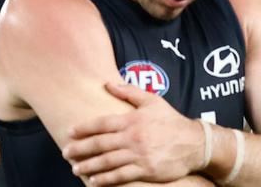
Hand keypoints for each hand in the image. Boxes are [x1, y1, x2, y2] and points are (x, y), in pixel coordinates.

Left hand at [62, 82, 205, 185]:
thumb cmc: (172, 122)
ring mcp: (139, 154)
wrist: (195, 143)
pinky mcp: (146, 169)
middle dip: (80, 149)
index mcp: (133, 120)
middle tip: (65, 152)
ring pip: (107, 161)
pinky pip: (121, 175)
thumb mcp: (153, 101)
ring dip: (88, 165)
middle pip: (100, 143)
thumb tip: (108, 84)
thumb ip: (130, 92)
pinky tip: (94, 180)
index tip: (70, 132)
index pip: (102, 123)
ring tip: (75, 168)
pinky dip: (105, 179)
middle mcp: (133, 137)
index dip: (84, 128)